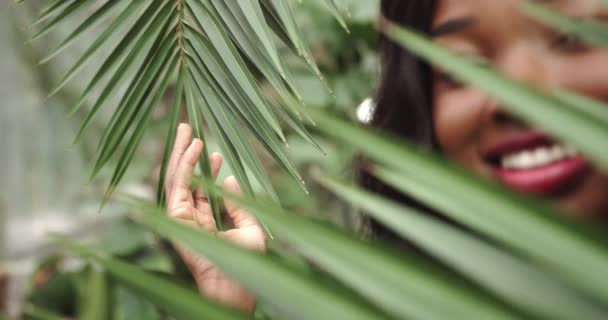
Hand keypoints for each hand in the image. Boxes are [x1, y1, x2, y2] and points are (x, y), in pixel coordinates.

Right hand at [164, 123, 266, 313]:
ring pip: (177, 179)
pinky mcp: (176, 218)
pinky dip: (185, 165)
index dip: (206, 169)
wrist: (238, 283)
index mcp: (205, 222)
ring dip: (181, 153)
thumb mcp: (250, 227)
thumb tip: (232, 179)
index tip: (215, 152)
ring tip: (187, 129)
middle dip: (186, 154)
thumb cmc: (247, 262)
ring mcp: (182, 218)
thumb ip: (239, 205)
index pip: (202, 190)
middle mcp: (191, 218)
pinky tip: (193, 148)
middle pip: (186, 180)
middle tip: (189, 128)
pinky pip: (179, 186)